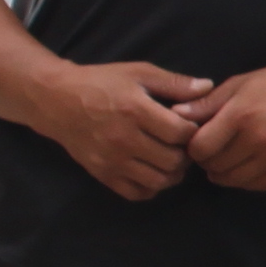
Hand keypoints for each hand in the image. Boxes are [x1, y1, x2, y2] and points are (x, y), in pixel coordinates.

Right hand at [38, 59, 208, 200]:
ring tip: (170, 158)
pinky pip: (137, 193)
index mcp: (134, 110)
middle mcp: (123, 139)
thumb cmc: (101, 82)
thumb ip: (174, 83)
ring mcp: (112, 161)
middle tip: (182, 145)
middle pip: (173, 160)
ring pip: (158, 181)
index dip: (193, 131)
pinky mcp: (102, 175)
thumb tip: (208, 87)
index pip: (180, 133)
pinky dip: (150, 187)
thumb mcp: (138, 73)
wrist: (57, 101)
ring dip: (172, 173)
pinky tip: (151, 170)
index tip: (189, 126)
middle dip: (185, 154)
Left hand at [173, 59, 265, 192]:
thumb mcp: (240, 83)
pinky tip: (246, 163)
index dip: (193, 146)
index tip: (198, 138)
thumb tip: (175, 115)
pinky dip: (243, 179)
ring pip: (232, 180)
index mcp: (242, 115)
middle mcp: (258, 140)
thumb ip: (207, 103)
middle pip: (214, 167)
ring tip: (227, 156)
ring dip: (223, 172)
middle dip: (207, 159)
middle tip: (213, 147)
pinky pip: (254, 186)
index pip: (200, 148)